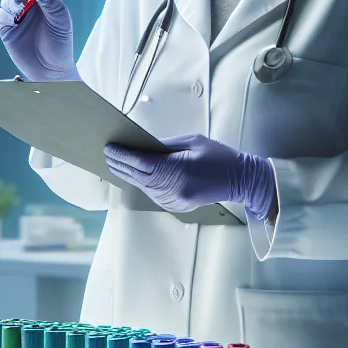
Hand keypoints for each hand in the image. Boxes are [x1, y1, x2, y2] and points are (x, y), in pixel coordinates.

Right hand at [0, 0, 75, 81]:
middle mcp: (29, 3)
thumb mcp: (60, 19)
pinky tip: (14, 20)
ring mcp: (17, 15)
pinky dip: (5, 14)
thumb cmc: (60, 41)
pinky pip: (0, 14)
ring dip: (12, 0)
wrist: (51, 68)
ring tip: (21, 10)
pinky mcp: (7, 27)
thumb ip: (51, 1)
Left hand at [105, 134, 275, 220]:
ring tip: (116, 163)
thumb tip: (144, 146)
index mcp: (178, 171)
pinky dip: (142, 184)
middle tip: (107, 155)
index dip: (124, 156)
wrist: (240, 180)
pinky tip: (134, 175)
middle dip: (121, 165)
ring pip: (144, 187)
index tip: (110, 148)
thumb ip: (166, 145)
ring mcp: (175, 200)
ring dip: (129, 175)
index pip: (142, 163)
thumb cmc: (220, 158)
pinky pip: (153, 194)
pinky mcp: (177, 205)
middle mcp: (174, 189)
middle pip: (139, 177)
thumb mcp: (193, 142)